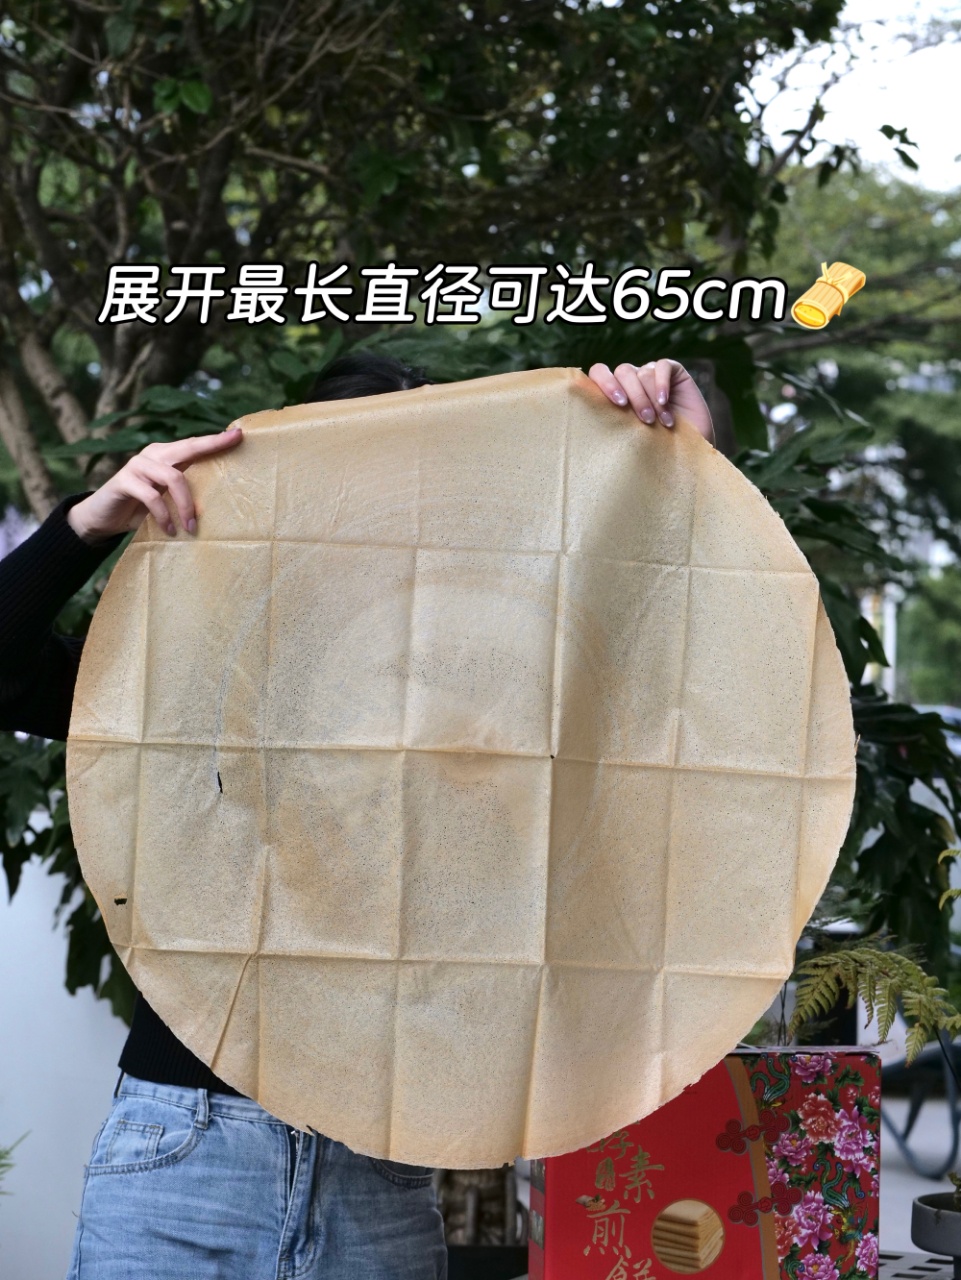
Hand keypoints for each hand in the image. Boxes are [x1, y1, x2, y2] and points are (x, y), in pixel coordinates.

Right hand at [66, 426, 243, 544]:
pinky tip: (168, 529)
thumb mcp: (167, 499)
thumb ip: (185, 492)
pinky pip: (152, 496)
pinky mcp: (124, 480)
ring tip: (191, 528)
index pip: (194, 445)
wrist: (102, 518)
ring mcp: (137, 465)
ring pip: (173, 477)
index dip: (216, 440)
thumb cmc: (141, 509)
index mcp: (166, 456)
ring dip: (186, 505)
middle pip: (187, 448)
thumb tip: (221, 501)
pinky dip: (164, 514)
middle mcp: (153, 454)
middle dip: (212, 446)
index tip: (240, 434)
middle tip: (235, 444)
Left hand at [588, 359, 714, 445]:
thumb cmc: (654, 448)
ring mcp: (651, 373)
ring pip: (643, 374)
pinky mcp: (673, 371)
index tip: (618, 404)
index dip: (605, 383)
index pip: (600, 373)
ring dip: (652, 399)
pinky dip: (662, 383)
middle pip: (623, 372)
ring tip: (661, 422)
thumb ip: (611, 422)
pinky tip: (665, 401)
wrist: (688, 451)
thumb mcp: (629, 436)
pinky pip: (662, 367)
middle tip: (645, 419)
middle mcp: (631, 380)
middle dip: (635, 397)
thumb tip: (591, 422)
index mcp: (614, 392)